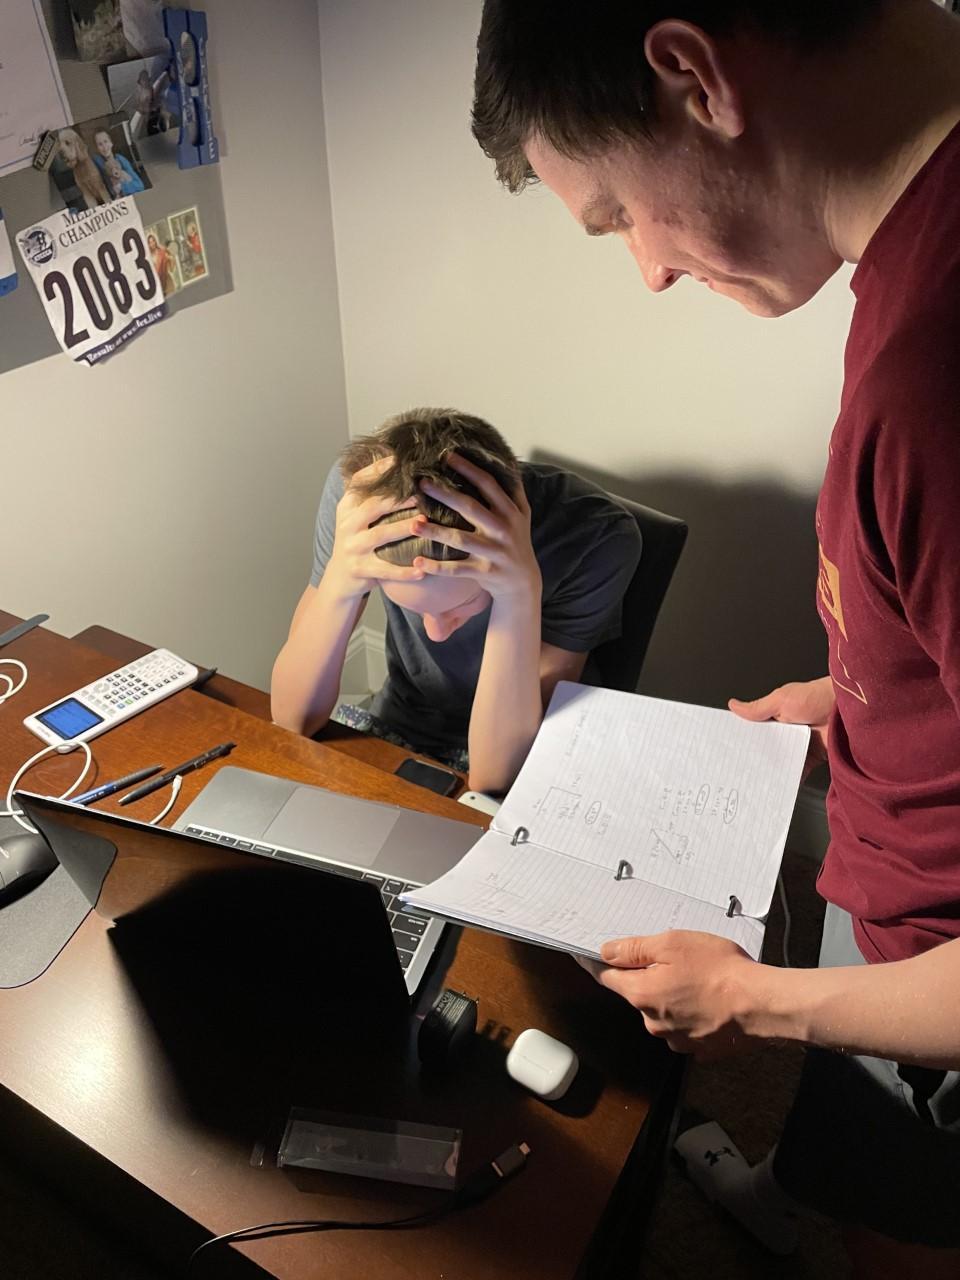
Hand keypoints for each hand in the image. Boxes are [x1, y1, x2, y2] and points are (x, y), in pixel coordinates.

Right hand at [325, 457, 425, 599]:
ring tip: (423, 522)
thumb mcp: (356, 517)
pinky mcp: (359, 569)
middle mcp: (347, 525)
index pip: (359, 482)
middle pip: (373, 507)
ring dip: (402, 528)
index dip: (377, 470)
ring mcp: (352, 547)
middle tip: (420, 493)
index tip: (398, 459)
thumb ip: (371, 496)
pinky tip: (421, 571)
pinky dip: (403, 571)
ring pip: (380, 535)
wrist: (340, 578)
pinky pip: (385, 569)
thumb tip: (393, 464)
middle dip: (397, 499)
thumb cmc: (358, 542)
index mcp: (347, 508)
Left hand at [412, 454, 541, 604]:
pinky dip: (437, 567)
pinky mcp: (484, 572)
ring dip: (435, 532)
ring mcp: (494, 552)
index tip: (447, 456)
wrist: (523, 582)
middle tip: (422, 483)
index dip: (468, 469)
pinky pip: (457, 570)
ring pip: (460, 540)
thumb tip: (506, 460)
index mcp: (510, 512)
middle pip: (471, 508)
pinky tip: (417, 562)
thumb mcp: (522, 515)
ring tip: (413, 524)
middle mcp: (503, 530)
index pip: (488, 485)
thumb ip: (514, 490)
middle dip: (445, 494)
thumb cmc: (517, 541)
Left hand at [596, 930, 758, 1058]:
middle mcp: (652, 1022)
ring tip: (701, 980)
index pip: (608, 978)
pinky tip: (710, 1000)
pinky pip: (685, 1026)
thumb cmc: (719, 970)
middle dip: (650, 977)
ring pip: (662, 1011)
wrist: (760, 1004)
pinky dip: (692, 1013)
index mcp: (640, 994)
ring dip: (673, 996)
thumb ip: (635, 949)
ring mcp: (676, 1039)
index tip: (604, 955)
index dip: (606, 963)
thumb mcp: (672, 944)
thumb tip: (606, 952)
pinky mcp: (698, 1048)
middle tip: (677, 961)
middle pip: (638, 994)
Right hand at [728, 676, 833, 778]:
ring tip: (754, 782)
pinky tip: (778, 786)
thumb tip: (734, 706)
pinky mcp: (810, 759)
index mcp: (775, 716)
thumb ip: (758, 708)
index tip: (728, 749)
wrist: (847, 711)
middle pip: (764, 749)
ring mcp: (797, 746)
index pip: (754, 729)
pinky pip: (797, 772)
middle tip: (737, 770)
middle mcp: (785, 732)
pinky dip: (789, 779)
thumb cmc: (816, 698)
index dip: (742, 738)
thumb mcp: (781, 700)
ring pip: (779, 762)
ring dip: (770, 769)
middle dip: (753, 758)